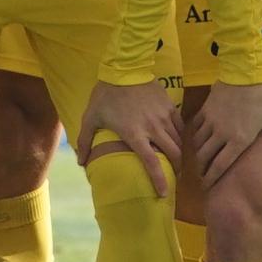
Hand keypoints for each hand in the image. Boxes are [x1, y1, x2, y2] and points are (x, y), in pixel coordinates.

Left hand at [79, 79, 181, 198]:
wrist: (124, 68)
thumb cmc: (106, 95)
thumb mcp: (91, 117)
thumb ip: (85, 141)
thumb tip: (81, 162)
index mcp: (135, 134)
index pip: (152, 163)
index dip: (160, 181)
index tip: (163, 194)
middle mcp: (153, 128)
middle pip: (173, 155)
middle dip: (176, 169)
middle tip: (174, 177)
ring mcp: (163, 117)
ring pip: (178, 141)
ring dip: (178, 154)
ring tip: (176, 161)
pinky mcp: (170, 106)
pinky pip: (180, 126)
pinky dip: (179, 136)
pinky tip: (176, 140)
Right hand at [193, 80, 261, 187]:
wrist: (245, 71)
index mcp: (239, 140)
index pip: (220, 165)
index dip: (212, 178)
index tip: (208, 186)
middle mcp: (221, 133)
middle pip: (205, 158)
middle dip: (202, 170)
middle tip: (203, 177)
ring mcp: (211, 121)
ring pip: (198, 144)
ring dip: (198, 154)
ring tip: (200, 161)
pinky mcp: (205, 110)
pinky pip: (195, 127)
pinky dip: (194, 136)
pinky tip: (197, 140)